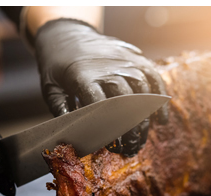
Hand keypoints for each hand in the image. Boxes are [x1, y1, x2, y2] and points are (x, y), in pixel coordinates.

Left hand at [34, 18, 167, 156]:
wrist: (67, 33)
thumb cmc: (57, 65)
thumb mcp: (50, 87)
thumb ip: (60, 109)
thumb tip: (72, 130)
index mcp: (83, 76)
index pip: (100, 104)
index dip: (108, 126)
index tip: (113, 144)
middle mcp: (107, 68)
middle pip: (124, 100)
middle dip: (130, 126)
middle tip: (131, 147)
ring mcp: (124, 61)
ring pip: (142, 90)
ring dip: (145, 117)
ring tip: (143, 138)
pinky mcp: (135, 58)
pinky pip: (153, 78)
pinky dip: (160, 99)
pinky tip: (160, 119)